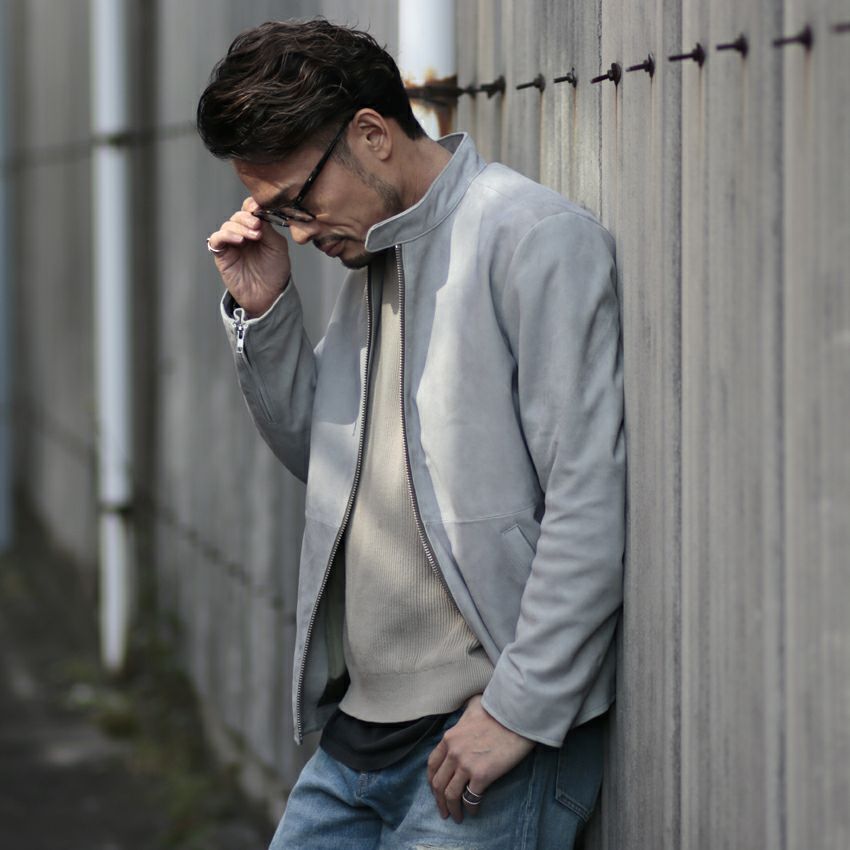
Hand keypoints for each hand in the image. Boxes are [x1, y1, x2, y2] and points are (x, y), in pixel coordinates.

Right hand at [207, 196, 290, 316]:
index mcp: (257, 228)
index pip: (250, 209)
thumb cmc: (275, 272)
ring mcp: (231, 243)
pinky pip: (217, 239)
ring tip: (254, 236)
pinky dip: (226, 236)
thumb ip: (268, 228)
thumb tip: (259, 211)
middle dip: (248, 218)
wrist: (268, 295)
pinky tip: (239, 240)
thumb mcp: (277, 246)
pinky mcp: (221, 254)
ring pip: (228, 225)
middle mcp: (243, 233)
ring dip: (240, 227)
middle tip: (258, 226)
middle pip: (238, 215)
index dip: (252, 205)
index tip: (259, 207)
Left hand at [426, 695, 534, 823]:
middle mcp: (453, 752)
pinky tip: (474, 811)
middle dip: (439, 801)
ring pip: (451, 794)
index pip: (432, 764)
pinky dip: (471, 808)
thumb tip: (466, 712)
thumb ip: (464, 715)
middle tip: (444, 811)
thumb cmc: (496, 710)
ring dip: (452, 809)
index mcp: (449, 738)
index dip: (432, 780)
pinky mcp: (481, 775)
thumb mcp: (472, 707)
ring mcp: (466, 765)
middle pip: (438, 783)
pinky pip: (471, 798)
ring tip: (457, 817)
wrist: (515, 716)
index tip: (436, 790)